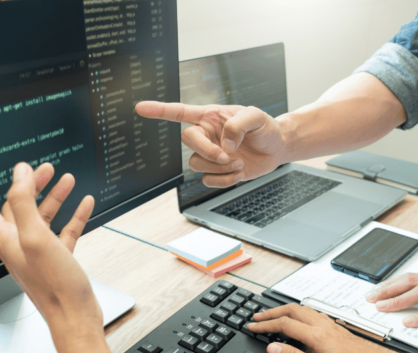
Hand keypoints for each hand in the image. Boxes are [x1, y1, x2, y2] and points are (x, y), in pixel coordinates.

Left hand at [0, 162, 102, 339]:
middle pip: (17, 207)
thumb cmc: (55, 286)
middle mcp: (20, 245)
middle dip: (29, 184)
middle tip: (43, 168)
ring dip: (54, 196)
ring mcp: (39, 253)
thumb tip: (18, 175)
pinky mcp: (59, 260)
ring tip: (66, 179)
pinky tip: (84, 204)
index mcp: (6, 241)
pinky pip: (64, 231)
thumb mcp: (36, 237)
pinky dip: (73, 215)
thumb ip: (24, 202)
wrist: (76, 318)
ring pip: (43, 217)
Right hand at [135, 101, 289, 186]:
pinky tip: (238, 172)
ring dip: (219, 166)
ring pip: (196, 163)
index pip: (179, 112)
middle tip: (228, 155)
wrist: (276, 148)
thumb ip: (238, 124)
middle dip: (207, 150)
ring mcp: (209, 154)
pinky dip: (224, 180)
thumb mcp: (256, 116)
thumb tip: (224, 143)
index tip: (140, 108)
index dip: (159, 110)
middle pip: (187, 141)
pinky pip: (208, 180)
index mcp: (210, 117)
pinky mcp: (216, 172)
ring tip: (238, 162)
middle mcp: (206, 135)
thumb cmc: (265, 127)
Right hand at [248, 304, 406, 352]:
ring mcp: (332, 325)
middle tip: (257, 317)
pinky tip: (299, 320)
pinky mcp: (338, 329)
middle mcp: (323, 325)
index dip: (265, 325)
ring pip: (302, 309)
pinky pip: (312, 313)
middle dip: (271, 312)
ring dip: (284, 310)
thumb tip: (273, 347)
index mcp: (316, 335)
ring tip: (273, 315)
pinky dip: (298, 313)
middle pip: (291, 310)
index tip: (252, 327)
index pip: (283, 324)